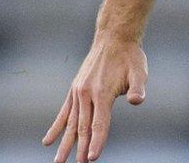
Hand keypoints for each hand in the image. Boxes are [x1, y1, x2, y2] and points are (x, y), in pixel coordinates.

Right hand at [43, 38, 147, 161]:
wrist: (113, 38)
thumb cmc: (130, 56)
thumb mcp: (140, 71)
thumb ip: (138, 88)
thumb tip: (137, 100)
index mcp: (102, 92)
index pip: (99, 123)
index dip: (97, 142)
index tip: (92, 158)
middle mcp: (86, 94)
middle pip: (83, 127)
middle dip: (81, 148)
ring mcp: (78, 92)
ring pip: (71, 123)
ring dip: (65, 143)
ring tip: (58, 161)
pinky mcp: (75, 90)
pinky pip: (64, 112)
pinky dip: (56, 127)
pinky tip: (48, 141)